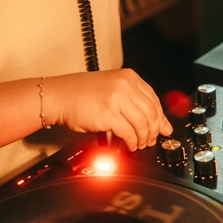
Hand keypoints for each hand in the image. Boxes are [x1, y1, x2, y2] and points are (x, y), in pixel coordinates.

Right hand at [49, 69, 172, 150]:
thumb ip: (132, 102)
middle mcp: (125, 86)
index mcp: (128, 77)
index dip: (160, 117)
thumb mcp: (111, 89)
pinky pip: (128, 132)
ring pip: (142, 124)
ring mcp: (117, 99)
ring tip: (139, 144)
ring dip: (143, 138)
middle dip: (154, 131)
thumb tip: (154, 121)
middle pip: (151, 113)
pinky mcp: (108, 115)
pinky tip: (129, 145)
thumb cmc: (80, 93)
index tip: (163, 128)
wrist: (58, 96)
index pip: (153, 99)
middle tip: (152, 140)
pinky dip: (132, 142)